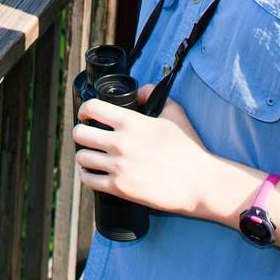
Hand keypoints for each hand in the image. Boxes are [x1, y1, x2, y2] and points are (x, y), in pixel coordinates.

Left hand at [73, 83, 225, 219]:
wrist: (199, 182)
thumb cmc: (189, 148)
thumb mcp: (175, 113)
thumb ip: (154, 95)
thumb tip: (140, 91)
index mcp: (130, 122)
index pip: (91, 108)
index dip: (85, 110)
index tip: (86, 115)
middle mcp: (120, 142)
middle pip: (80, 133)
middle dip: (82, 133)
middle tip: (89, 137)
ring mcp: (118, 166)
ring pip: (81, 157)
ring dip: (85, 155)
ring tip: (92, 156)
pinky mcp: (119, 188)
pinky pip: (88, 180)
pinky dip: (88, 176)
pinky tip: (95, 173)